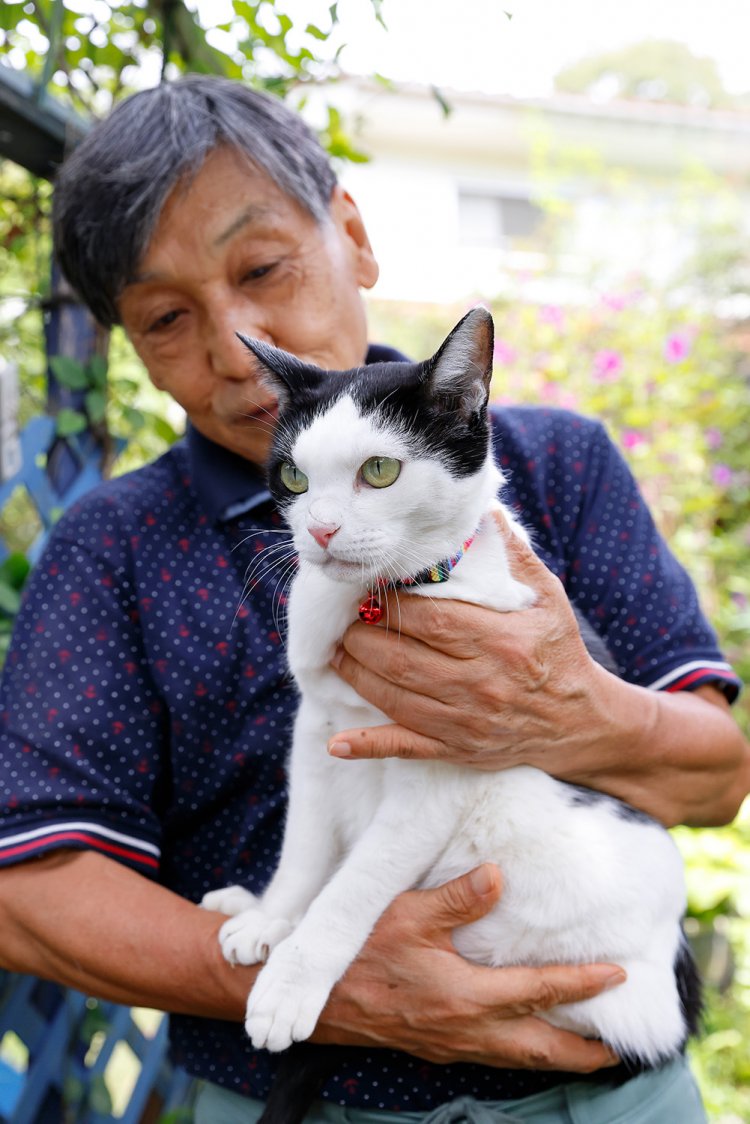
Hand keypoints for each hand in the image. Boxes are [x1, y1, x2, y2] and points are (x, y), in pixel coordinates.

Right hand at [313, 864, 623, 1071]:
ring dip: (555, 1057)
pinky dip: (521, 1054)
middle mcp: (467, 1030)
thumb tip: (498, 876)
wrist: (318, 1002)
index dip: (583, 984)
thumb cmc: (360, 954)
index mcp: (467, 996)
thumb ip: (456, 898)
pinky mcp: (436, 1048)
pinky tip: (522, 1041)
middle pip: (541, 1049)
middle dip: (583, 1053)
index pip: (540, 991)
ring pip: (517, 1060)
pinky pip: (493, 1057)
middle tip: (618, 1052)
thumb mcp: (406, 914)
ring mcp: (452, 1044)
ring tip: (585, 1053)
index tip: (618, 974)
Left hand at [328, 510, 618, 773]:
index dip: (391, 605)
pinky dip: (369, 746)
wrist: (581, 722)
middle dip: (363, 636)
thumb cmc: (558, 651)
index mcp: (502, 641)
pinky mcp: (457, 749)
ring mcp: (466, 721)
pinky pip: (406, 748)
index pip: (429, 620)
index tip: (371, 591)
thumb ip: (513, 554)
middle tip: (347, 620)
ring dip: (355, 674)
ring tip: (338, 651)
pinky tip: (338, 742)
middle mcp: (481, 683)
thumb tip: (481, 509)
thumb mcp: (548, 597)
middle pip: (401, 658)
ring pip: (393, 697)